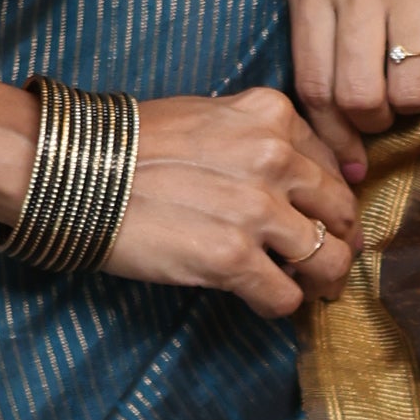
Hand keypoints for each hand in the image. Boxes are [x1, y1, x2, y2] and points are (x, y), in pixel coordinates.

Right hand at [98, 86, 366, 320]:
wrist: (78, 170)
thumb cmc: (133, 145)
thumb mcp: (209, 115)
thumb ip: (259, 139)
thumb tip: (295, 179)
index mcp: (273, 117)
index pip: (333, 166)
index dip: (330, 201)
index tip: (322, 221)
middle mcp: (276, 158)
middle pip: (341, 213)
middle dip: (336, 242)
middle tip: (318, 262)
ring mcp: (257, 210)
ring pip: (328, 260)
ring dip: (318, 281)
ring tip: (301, 287)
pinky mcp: (232, 258)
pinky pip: (284, 296)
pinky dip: (278, 305)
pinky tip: (261, 300)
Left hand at [287, 0, 419, 157]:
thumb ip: (317, 39)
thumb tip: (333, 133)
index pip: (313, 85)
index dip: (332, 135)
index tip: (349, 158)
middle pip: (359, 95)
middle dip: (374, 121)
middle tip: (385, 110)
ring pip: (410, 90)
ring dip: (415, 102)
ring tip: (416, 78)